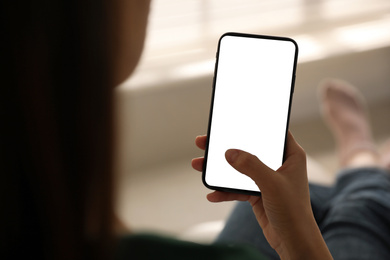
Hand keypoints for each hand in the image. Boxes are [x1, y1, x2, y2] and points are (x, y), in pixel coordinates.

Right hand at [192, 132, 332, 259]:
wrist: (292, 241)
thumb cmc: (293, 211)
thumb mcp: (272, 184)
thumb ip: (251, 166)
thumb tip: (229, 152)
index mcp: (290, 155)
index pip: (271, 131)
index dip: (254, 123)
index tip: (234, 118)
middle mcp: (278, 164)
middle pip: (248, 148)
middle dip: (226, 146)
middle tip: (205, 142)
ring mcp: (266, 179)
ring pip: (239, 168)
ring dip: (219, 169)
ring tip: (199, 165)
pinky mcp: (257, 193)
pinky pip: (237, 187)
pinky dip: (224, 190)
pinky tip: (212, 194)